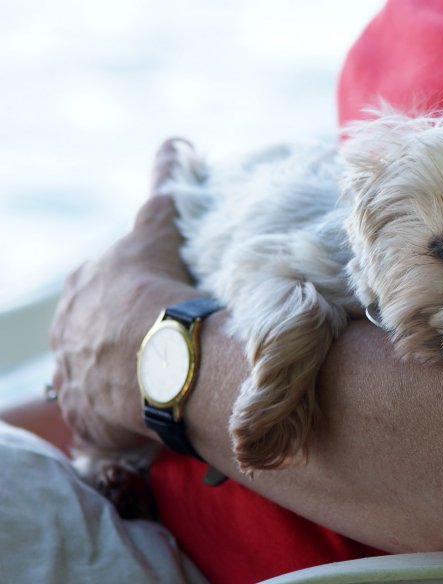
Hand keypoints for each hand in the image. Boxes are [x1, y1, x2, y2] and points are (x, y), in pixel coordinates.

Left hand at [50, 140, 197, 449]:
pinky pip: (101, 417)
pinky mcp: (86, 416)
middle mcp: (68, 327)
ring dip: (118, 375)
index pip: (106, 279)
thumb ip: (165, 182)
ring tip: (158, 383)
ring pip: (94, 370)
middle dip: (122, 330)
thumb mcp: (160, 230)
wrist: (167, 361)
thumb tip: (175, 141)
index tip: (154, 299)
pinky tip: (144, 419)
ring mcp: (73, 375)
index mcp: (86, 284)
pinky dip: (119, 417)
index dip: (132, 287)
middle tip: (165, 339)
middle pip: (96, 325)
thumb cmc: (163, 291)